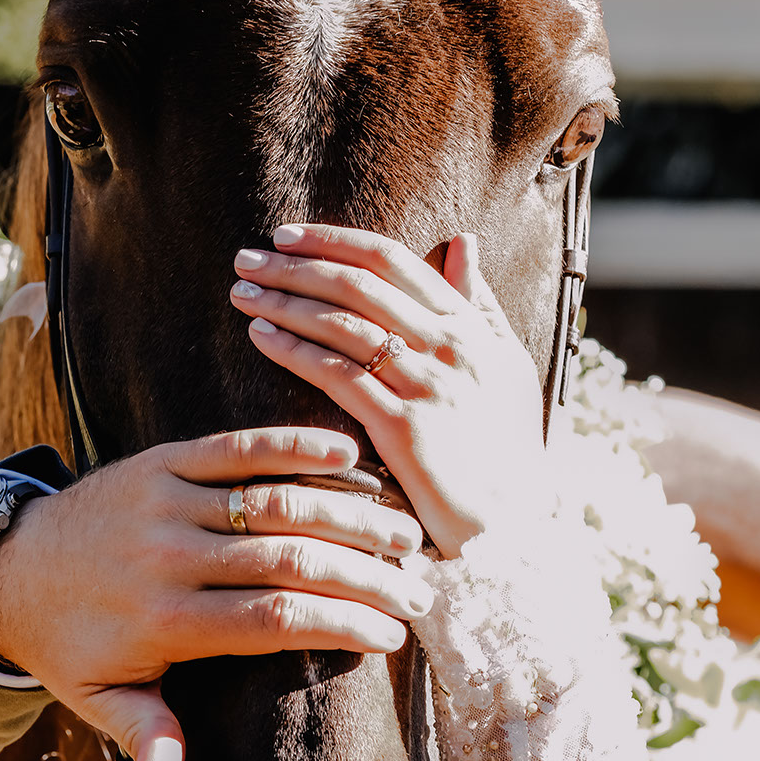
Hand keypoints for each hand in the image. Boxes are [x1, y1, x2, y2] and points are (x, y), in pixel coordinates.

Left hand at [0, 427, 426, 760]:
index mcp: (164, 620)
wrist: (10, 569)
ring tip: (404, 530)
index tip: (392, 637)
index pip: (272, 619)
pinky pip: (235, 449)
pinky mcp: (162, 461)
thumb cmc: (71, 644)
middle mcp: (169, 556)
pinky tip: (349, 452)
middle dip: (365, 573)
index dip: (340, 624)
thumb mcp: (97, 699)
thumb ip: (141, 736)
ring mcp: (166, 501)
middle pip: (287, 558)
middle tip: (420, 588)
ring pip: (272, 499)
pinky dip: (293, 445)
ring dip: (347, 510)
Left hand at [230, 226, 552, 557]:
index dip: (333, 241)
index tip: (287, 236)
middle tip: (247, 258)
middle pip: (359, 285)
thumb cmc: (508, 447)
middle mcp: (450, 347)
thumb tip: (464, 241)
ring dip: (285, 301)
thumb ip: (481, 303)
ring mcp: (427, 386)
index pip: (393, 260)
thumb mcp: (508, 364)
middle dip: (297, 265)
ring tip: (243, 292)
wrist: (516, 525)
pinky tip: (262, 337)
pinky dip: (296, 350)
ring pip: (343, 325)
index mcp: (468, 326)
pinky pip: (339, 376)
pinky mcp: (405, 429)